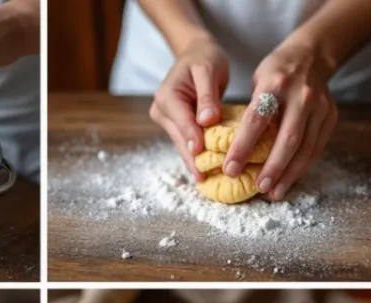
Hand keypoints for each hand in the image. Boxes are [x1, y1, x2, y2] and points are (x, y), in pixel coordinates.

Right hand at [149, 36, 228, 181]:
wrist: (194, 53)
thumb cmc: (204, 58)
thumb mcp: (208, 70)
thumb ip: (208, 95)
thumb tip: (207, 120)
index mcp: (167, 96)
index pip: (182, 121)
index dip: (192, 138)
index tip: (201, 155)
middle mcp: (162, 110)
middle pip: (179, 138)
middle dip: (193, 158)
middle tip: (205, 178)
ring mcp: (167, 120)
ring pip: (182, 143)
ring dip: (194, 161)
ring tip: (206, 180)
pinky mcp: (175, 125)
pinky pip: (186, 141)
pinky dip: (196, 154)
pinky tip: (205, 170)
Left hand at [222, 44, 337, 199]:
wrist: (311, 55)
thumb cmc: (274, 73)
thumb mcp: (255, 82)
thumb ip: (247, 111)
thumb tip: (225, 147)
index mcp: (274, 84)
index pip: (256, 120)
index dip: (242, 147)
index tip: (230, 169)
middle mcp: (301, 95)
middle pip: (287, 138)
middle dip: (272, 167)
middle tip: (258, 188)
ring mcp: (320, 106)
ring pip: (305, 146)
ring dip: (289, 173)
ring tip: (274, 192)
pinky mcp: (330, 116)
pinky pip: (316, 146)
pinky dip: (302, 165)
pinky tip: (289, 179)